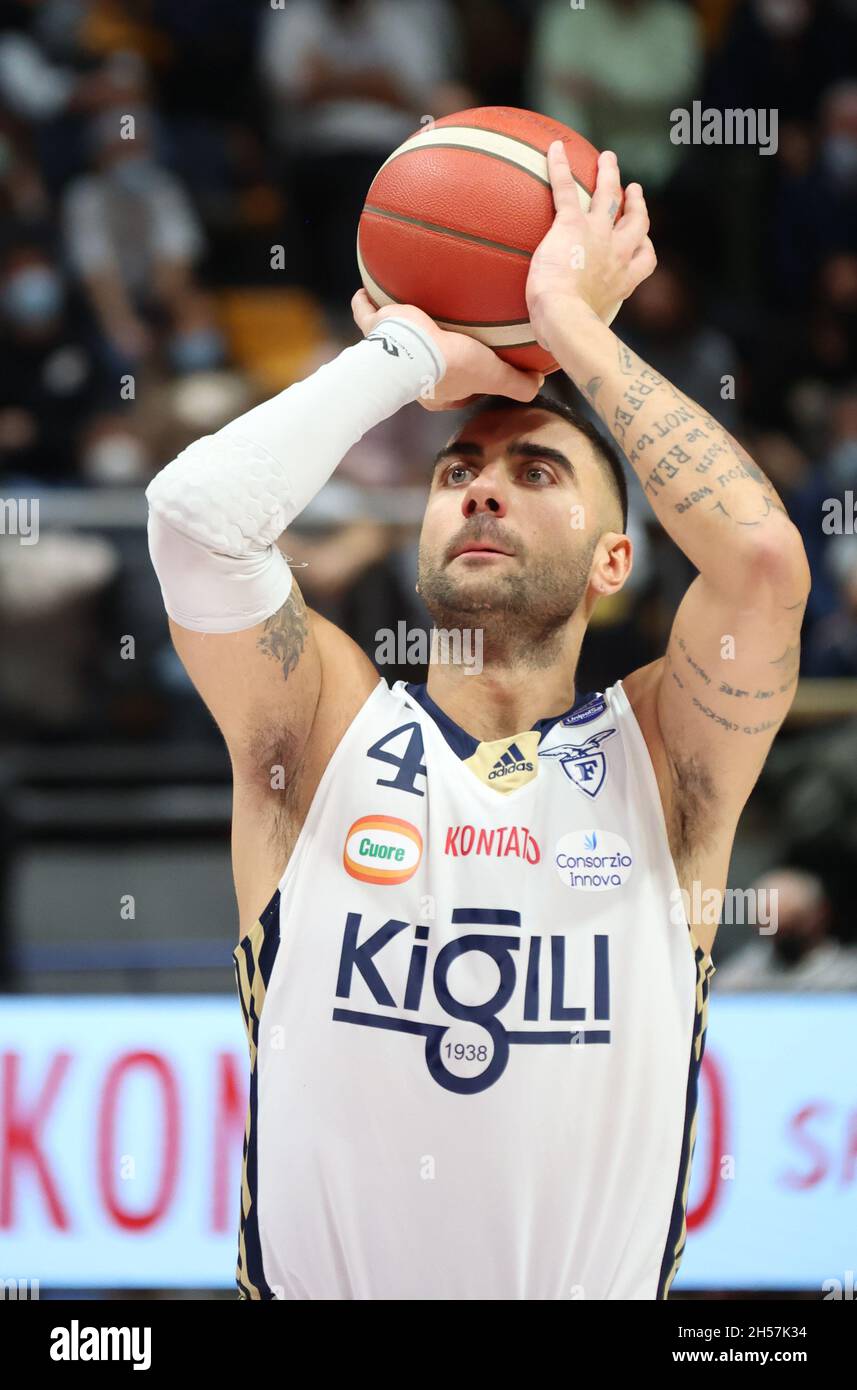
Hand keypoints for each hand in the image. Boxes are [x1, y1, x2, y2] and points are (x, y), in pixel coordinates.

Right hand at [351, 289, 543, 410]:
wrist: (413, 349)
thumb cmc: (452, 366)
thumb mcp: (492, 376)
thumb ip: (516, 384)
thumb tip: (538, 384)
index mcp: (437, 389)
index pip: (455, 388)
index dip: (466, 382)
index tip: (475, 367)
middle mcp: (412, 373)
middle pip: (424, 361)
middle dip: (432, 353)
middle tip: (444, 337)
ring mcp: (391, 350)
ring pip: (394, 340)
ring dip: (400, 328)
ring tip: (408, 311)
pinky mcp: (378, 328)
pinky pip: (367, 315)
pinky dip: (364, 304)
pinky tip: (364, 291)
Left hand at [526, 143, 655, 350]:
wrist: (565, 318)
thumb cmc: (568, 334)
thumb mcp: (581, 333)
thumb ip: (574, 332)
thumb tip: (551, 355)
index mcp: (623, 280)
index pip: (644, 259)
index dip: (644, 245)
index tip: (641, 237)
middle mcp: (618, 253)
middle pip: (636, 221)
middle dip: (637, 204)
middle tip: (634, 191)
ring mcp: (598, 235)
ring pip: (610, 196)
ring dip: (610, 175)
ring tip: (608, 159)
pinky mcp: (573, 224)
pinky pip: (567, 188)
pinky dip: (560, 167)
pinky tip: (554, 148)